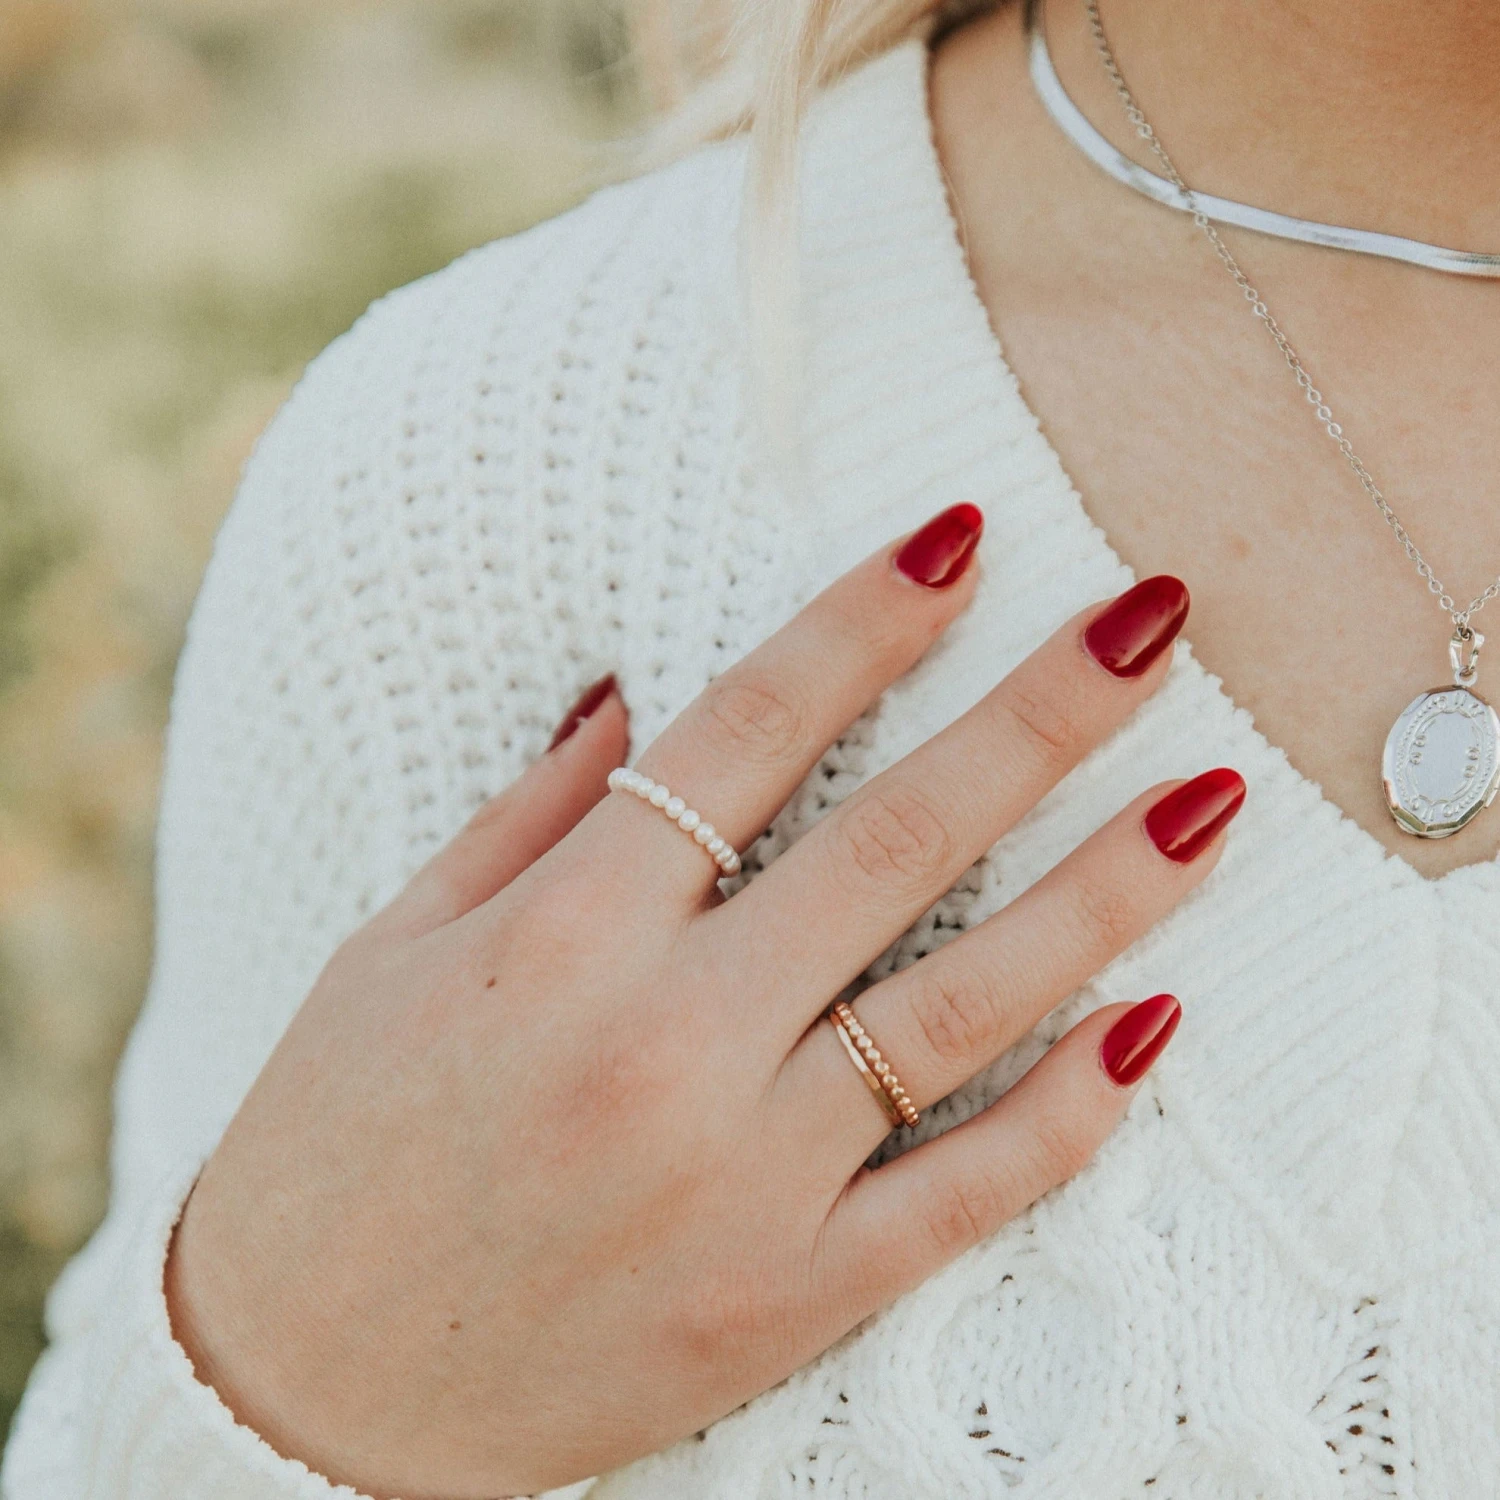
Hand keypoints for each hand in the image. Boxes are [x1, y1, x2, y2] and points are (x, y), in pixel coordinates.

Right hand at [166, 504, 1240, 1498]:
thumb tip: (638, 698)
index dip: (864, 622)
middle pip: (894, 842)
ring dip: (1102, 892)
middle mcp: (667, 1043)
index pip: (748, 734)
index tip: (961, 538)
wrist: (308, 1400)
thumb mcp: (393, 950)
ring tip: (1204, 801)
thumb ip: (533, 818)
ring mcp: (744, 1180)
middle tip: (1149, 622)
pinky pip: (962, 1191)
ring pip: (964, 1005)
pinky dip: (1067, 1111)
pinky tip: (1151, 1024)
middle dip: (1037, 715)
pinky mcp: (789, 1297)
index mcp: (560, 938)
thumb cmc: (333, 1145)